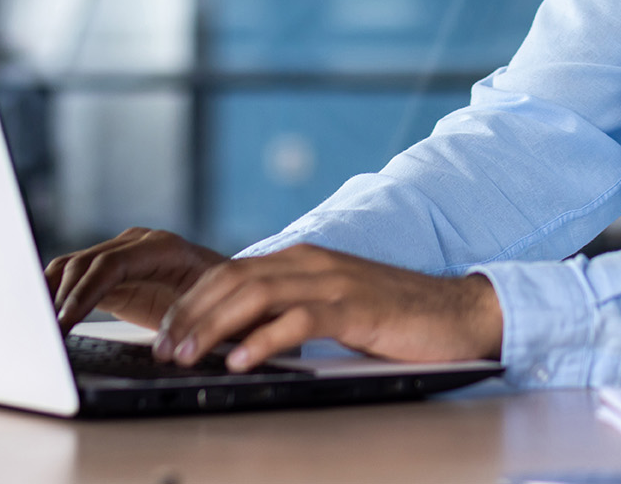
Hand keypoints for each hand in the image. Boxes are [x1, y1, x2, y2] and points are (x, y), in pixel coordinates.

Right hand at [45, 227, 225, 331]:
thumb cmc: (227, 297)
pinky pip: (75, 276)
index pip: (110, 265)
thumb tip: (162, 345)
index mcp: (163, 247)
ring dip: (51, 295)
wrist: (232, 288)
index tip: (64, 322)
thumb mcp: (210, 309)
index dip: (82, 293)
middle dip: (59, 298)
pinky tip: (43, 316)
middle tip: (42, 332)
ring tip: (36, 327)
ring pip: (73, 267)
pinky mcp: (111, 271)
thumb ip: (183, 320)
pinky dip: (55, 294)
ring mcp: (122, 253)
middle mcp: (138, 244)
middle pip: (84, 264)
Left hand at [152, 244, 503, 372]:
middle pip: (233, 279)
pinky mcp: (356, 307)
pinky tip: (241, 361)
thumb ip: (290, 311)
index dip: (192, 302)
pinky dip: (264, 340)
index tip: (165, 334)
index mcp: (303, 259)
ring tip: (188, 355)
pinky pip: (299, 319)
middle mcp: (312, 262)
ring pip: (256, 295)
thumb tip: (238, 338)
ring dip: (214, 327)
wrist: (458, 313)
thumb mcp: (332, 308)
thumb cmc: (395, 317)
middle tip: (163, 349)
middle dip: (191, 314)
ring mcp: (334, 282)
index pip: (231, 272)